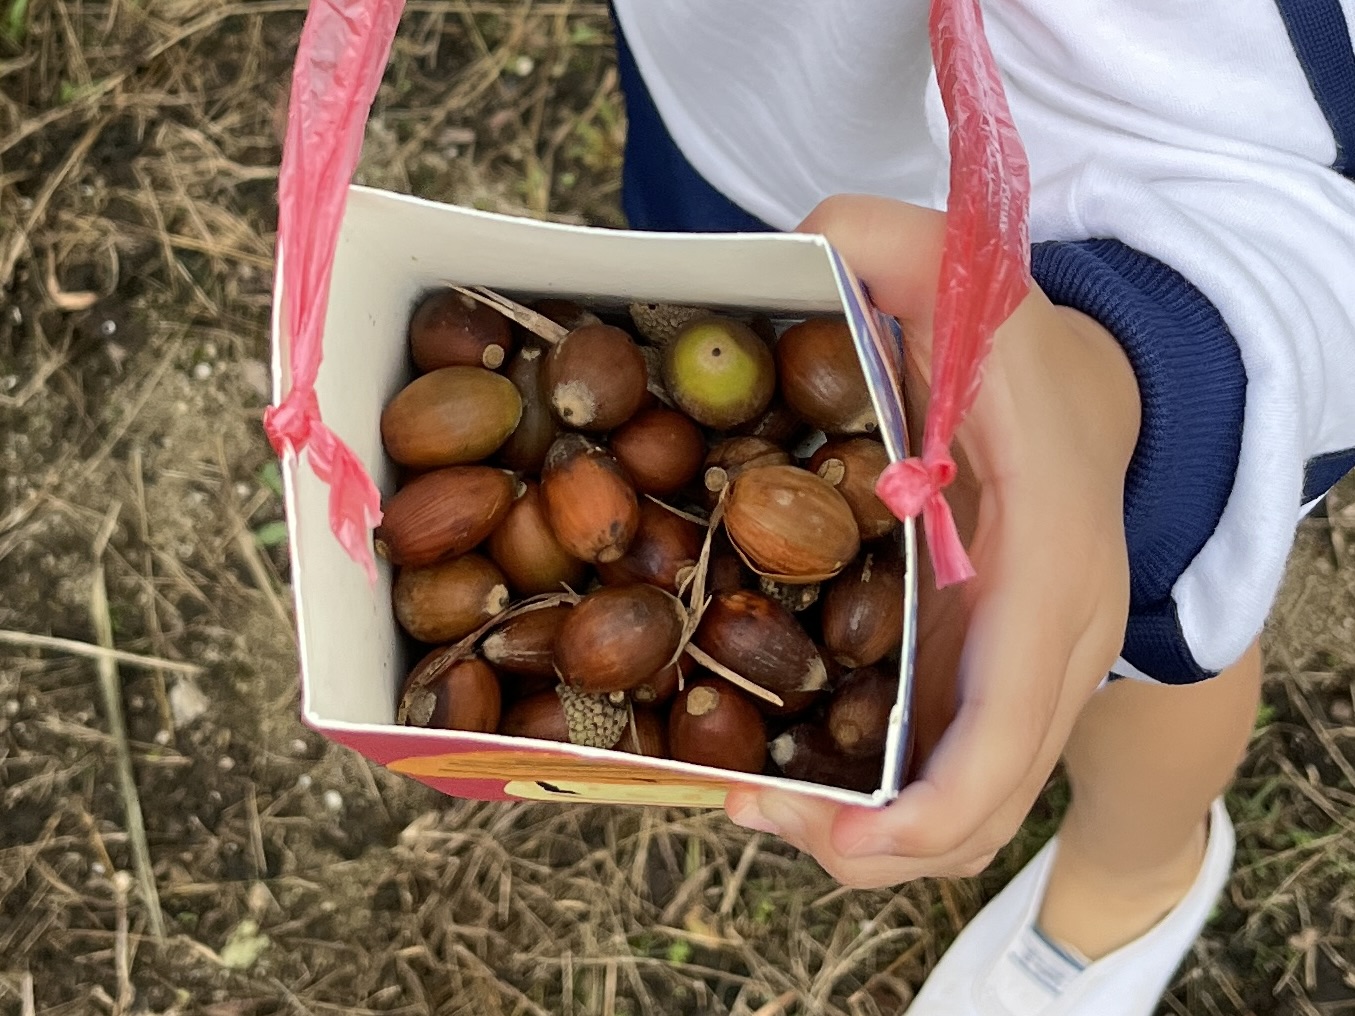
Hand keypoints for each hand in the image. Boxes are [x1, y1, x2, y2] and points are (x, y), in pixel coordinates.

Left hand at [723, 194, 1141, 887]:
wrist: (1088, 394)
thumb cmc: (1013, 343)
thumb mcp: (951, 268)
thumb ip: (871, 245)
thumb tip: (787, 261)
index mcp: (1053, 559)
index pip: (1013, 716)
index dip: (930, 803)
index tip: (830, 829)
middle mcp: (1058, 640)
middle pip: (987, 797)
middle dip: (874, 845)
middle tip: (745, 813)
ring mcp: (1033, 674)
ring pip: (970, 807)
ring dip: (866, 839)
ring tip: (749, 804)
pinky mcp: (995, 680)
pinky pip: (949, 772)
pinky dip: (878, 802)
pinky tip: (786, 774)